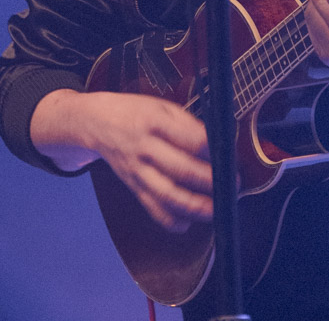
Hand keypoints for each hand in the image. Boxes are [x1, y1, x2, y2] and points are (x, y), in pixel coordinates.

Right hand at [31, 90, 212, 231]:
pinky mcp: (133, 186)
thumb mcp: (162, 106)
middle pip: (182, 170)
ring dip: (195, 207)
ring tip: (215, 211)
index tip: (229, 155)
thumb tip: (217, 142)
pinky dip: (170, 220)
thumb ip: (188, 123)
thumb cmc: (135, 112)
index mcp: (155, 121)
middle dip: (210, 182)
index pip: (191, 139)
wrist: (96, 123)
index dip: (214, 150)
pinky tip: (186, 222)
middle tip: (231, 186)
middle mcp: (145, 147)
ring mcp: (137, 170)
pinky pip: (151, 208)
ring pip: (167, 195)